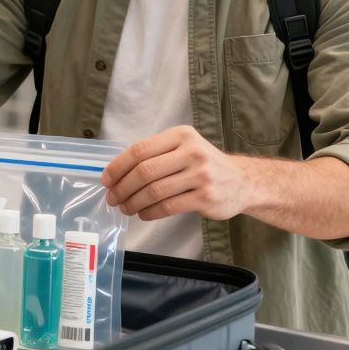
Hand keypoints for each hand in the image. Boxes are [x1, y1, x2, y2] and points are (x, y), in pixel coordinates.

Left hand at [102, 125, 249, 220]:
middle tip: (112, 198)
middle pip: (144, 171)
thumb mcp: (184, 147)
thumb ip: (156, 154)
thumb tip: (117, 172)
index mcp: (181, 135)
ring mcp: (200, 175)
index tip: (106, 179)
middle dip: (122, 187)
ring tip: (125, 208)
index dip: (118, 166)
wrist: (242, 181)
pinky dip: (150, 212)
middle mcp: (191, 152)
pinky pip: (168, 206)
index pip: (140, 150)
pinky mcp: (205, 197)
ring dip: (133, 202)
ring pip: (154, 191)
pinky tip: (143, 214)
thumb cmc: (204, 164)